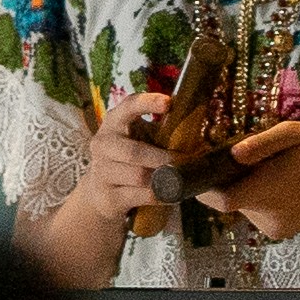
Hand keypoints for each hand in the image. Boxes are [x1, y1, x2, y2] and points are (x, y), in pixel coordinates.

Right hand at [70, 86, 181, 237]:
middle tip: (188, 161)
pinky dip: (162, 195)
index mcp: (114, 122)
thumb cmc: (129, 158)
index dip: (147, 103)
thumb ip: (162, 130)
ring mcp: (102, 172)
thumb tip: (199, 125)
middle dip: (164, 158)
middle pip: (135, 152)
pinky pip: (142, 196)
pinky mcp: (108, 197)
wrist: (100, 191)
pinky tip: (174, 194)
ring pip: (139, 176)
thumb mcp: (140, 138)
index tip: (168, 103)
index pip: (128, 106)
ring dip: (165, 178)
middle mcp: (103, 144)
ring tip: (184, 178)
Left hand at [198, 120, 299, 243]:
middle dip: (229, 180)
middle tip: (241, 158)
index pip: (217, 199)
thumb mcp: (297, 134)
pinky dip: (261, 198)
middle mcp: (264, 216)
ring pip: (245, 206)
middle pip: (230, 200)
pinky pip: (259, 213)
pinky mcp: (280, 232)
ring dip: (248, 188)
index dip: (200, 187)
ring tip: (268, 169)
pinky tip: (280, 184)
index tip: (193, 168)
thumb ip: (263, 143)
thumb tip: (233, 153)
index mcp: (264, 192)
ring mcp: (273, 228)